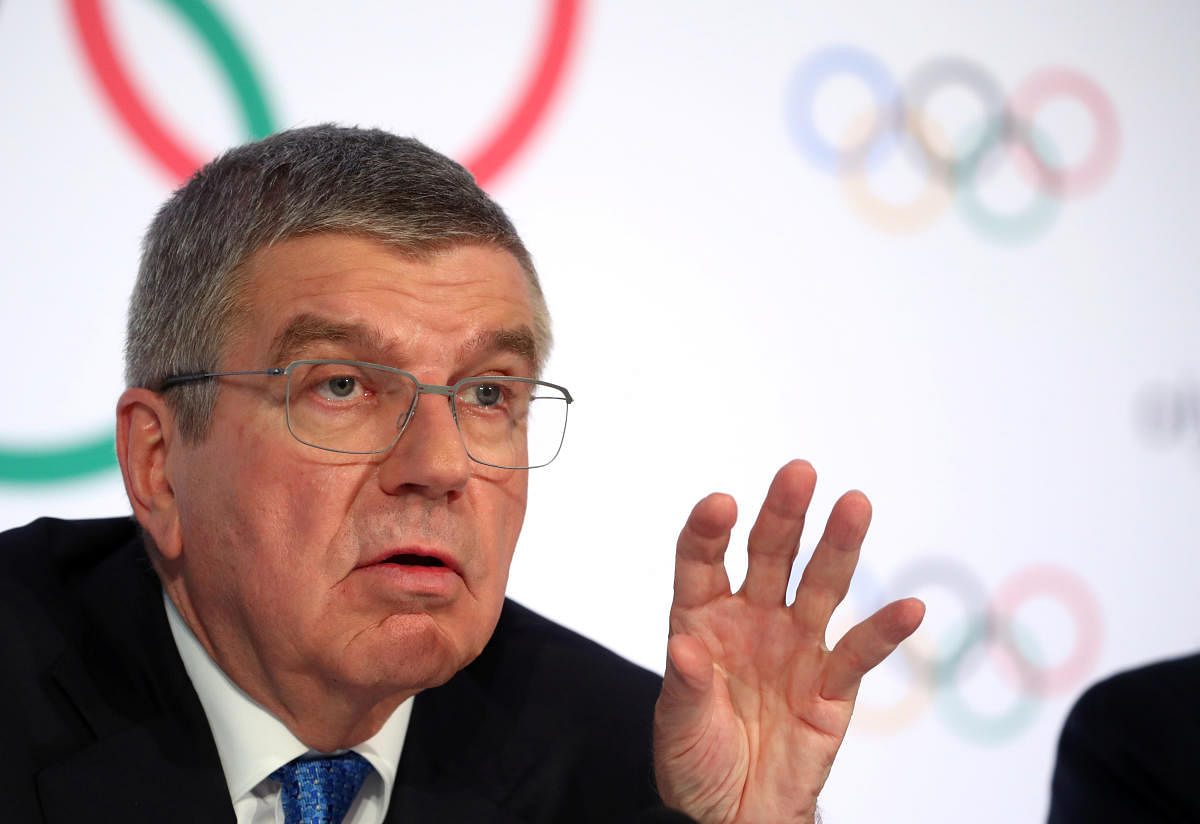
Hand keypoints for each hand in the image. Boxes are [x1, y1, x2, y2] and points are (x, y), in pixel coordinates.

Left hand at [653, 460, 924, 823]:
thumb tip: (684, 648)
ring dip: (837, 547)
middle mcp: (751, 620)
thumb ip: (683, 686)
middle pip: (769, 555)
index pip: (703, 560)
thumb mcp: (677, 724)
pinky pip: (859, 652)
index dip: (708, 530)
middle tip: (798, 473)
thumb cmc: (696, 759)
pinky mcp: (831, 685)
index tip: (720, 504)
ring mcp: (794, 646)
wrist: (733, 814)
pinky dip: (884, 631)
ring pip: (819, 586)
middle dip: (783, 515)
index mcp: (703, 618)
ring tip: (854, 504)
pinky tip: (907, 608)